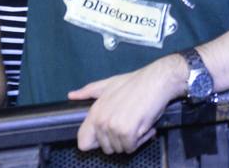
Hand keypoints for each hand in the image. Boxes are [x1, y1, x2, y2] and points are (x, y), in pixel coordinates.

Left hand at [68, 55, 184, 153]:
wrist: (157, 80)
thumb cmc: (135, 82)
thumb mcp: (108, 84)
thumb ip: (88, 91)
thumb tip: (71, 95)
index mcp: (94, 112)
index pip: (83, 143)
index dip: (96, 143)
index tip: (109, 135)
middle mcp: (101, 121)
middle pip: (106, 148)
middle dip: (119, 140)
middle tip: (130, 125)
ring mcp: (113, 127)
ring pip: (120, 149)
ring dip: (131, 140)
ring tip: (138, 123)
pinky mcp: (127, 132)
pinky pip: (131, 148)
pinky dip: (141, 140)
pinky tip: (145, 126)